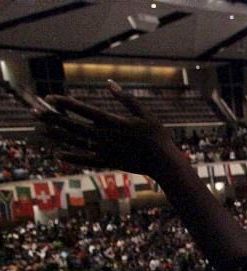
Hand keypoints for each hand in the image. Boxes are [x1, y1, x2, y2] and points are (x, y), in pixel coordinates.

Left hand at [33, 80, 184, 178]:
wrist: (165, 164)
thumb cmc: (158, 137)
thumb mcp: (145, 114)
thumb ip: (126, 99)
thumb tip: (109, 84)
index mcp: (114, 123)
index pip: (85, 111)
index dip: (67, 104)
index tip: (51, 98)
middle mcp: (106, 137)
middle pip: (74, 126)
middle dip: (54, 119)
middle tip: (35, 112)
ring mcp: (106, 151)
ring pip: (76, 142)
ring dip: (57, 135)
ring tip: (41, 130)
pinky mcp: (109, 162)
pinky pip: (86, 159)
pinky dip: (71, 156)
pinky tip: (58, 153)